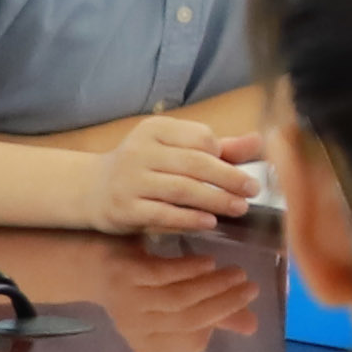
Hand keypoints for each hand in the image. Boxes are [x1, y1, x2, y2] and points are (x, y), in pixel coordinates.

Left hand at [76, 244, 265, 351]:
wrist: (87, 264)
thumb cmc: (136, 286)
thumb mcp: (173, 305)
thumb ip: (210, 315)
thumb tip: (251, 326)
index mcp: (147, 342)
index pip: (192, 342)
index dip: (218, 323)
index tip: (241, 303)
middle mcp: (136, 327)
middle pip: (190, 320)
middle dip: (226, 304)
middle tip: (250, 288)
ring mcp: (129, 300)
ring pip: (180, 299)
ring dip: (215, 286)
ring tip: (237, 273)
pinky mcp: (125, 274)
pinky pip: (165, 275)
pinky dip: (191, 269)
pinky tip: (209, 262)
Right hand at [77, 110, 262, 235]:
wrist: (91, 188)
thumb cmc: (145, 167)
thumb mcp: (176, 150)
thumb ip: (218, 148)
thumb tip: (260, 141)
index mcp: (155, 129)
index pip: (200, 137)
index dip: (222, 154)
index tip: (238, 168)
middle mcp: (139, 151)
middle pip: (195, 164)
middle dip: (229, 178)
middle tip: (253, 190)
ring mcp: (129, 180)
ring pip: (182, 189)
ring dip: (215, 200)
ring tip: (239, 207)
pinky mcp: (124, 208)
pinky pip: (163, 214)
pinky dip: (189, 219)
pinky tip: (210, 222)